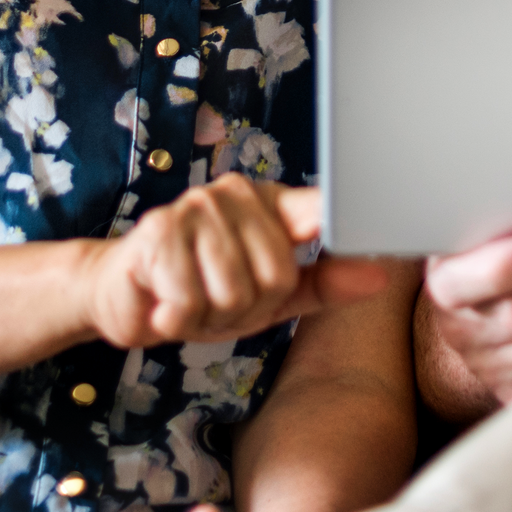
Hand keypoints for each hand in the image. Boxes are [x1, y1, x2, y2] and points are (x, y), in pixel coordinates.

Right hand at [82, 177, 388, 347]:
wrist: (122, 296)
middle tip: (216, 300)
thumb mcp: (270, 296)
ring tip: (190, 299)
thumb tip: (381, 274)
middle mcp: (237, 194)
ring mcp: (196, 207)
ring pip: (233, 292)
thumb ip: (324, 283)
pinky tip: (164, 301)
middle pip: (275, 277)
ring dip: (207, 315)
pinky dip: (176, 316)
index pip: (320, 208)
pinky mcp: (158, 231)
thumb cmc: (202, 290)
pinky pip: (190, 299)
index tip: (389, 217)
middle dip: (244, 309)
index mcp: (271, 204)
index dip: (350, 212)